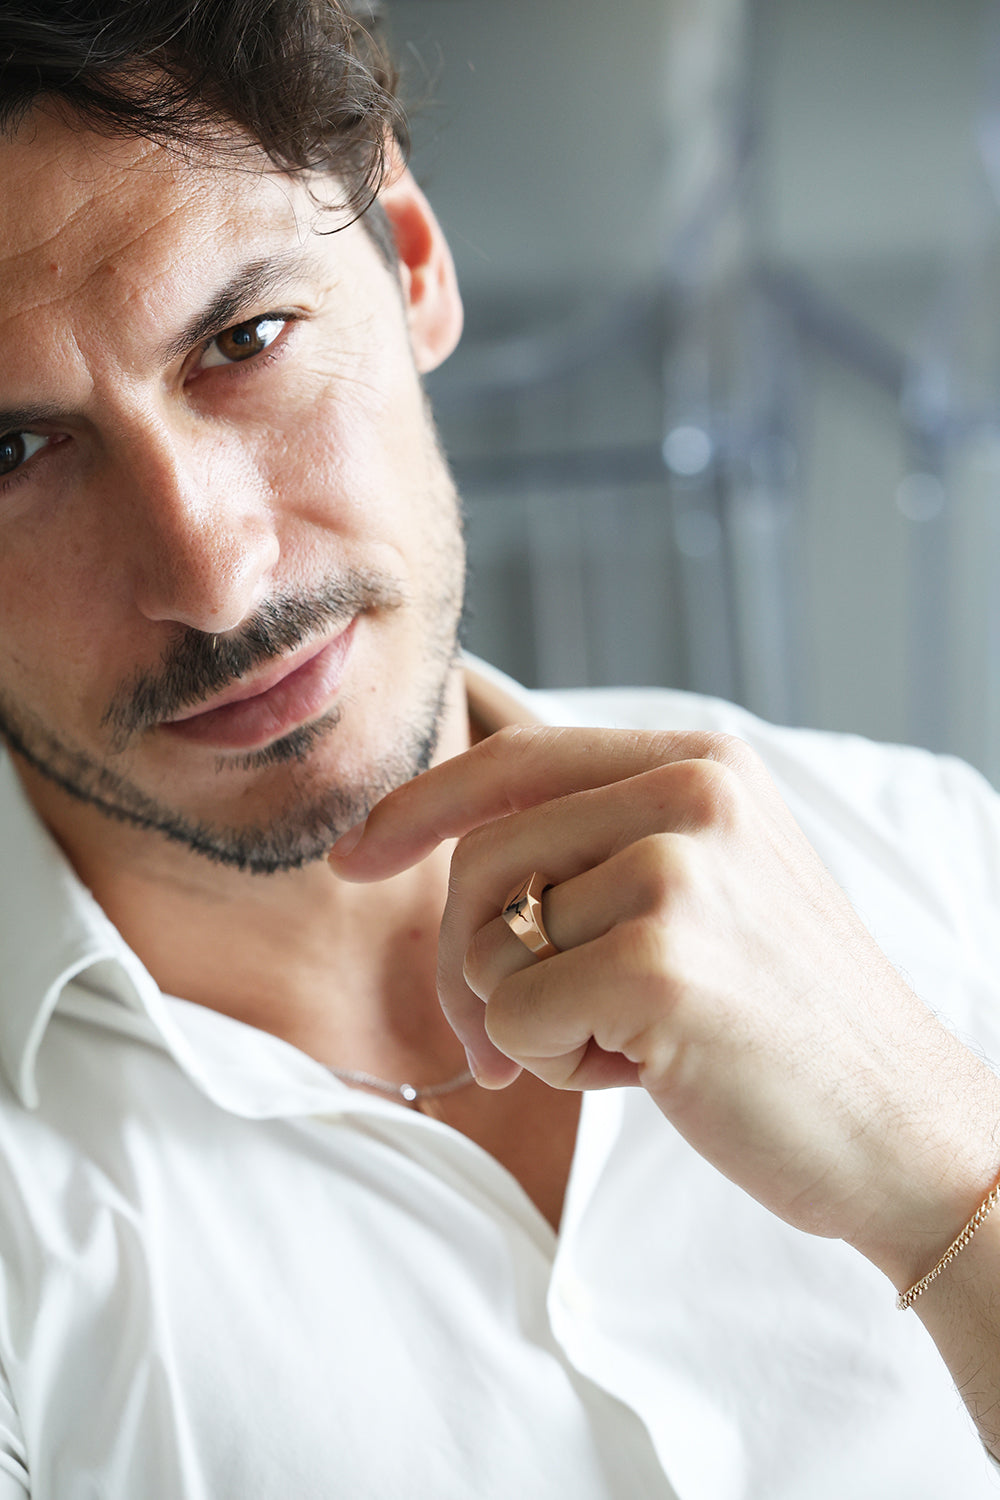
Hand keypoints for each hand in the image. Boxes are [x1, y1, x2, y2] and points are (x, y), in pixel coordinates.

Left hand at [331, 725, 999, 1282]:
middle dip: (466, 960)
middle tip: (512, 1037)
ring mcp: (679, 870)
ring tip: (629, 1038)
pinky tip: (645, 1071)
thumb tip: (451, 822)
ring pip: (491, 944)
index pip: (516, 757)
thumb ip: (602, 836)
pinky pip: (514, 1015)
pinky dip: (555, 1062)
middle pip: (481, 857)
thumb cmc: (781, 1017)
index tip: (357, 856)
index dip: (421, 806)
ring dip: (532, 1019)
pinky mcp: (659, 962)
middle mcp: (692, 792)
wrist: (897, 1128)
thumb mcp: (710, 880)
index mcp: (700, 760)